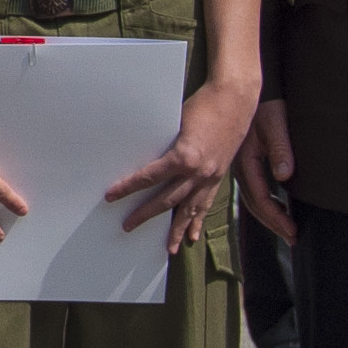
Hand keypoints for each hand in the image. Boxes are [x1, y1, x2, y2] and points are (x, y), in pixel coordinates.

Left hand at [110, 76, 259, 247]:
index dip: (128, 187)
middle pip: (166, 200)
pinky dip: (200, 221)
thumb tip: (143, 156)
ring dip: (178, 230)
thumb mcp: (175, 122)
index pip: (149, 177)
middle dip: (145, 214)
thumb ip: (163, 143)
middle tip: (127, 227)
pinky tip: (194, 235)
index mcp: (184, 156)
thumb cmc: (203, 104)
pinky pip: (207, 204)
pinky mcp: (220, 176)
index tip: (111, 195)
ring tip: (169, 248)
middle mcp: (198, 172)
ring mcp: (211, 176)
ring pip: (190, 209)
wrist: (236, 99)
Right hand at [241, 99, 297, 240]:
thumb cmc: (264, 103)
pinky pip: (249, 187)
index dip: (277, 218)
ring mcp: (237, 164)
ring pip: (249, 197)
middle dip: (272, 222)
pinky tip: (269, 205)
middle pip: (254, 203)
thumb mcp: (275, 123)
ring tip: (282, 228)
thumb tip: (285, 175)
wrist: (243, 87)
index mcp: (247, 161)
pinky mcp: (240, 160)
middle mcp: (239, 166)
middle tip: (291, 237)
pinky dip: (260, 201)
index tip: (292, 231)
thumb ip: (280, 149)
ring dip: (266, 215)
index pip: (261, 198)